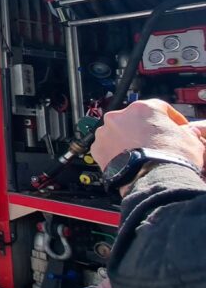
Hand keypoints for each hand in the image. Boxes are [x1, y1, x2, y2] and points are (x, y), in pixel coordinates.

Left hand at [90, 99, 204, 171]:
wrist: (154, 180)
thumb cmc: (171, 159)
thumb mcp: (190, 140)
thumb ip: (184, 131)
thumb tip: (185, 133)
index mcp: (144, 108)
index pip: (158, 107)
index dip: (168, 118)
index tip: (172, 126)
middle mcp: (120, 116)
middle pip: (134, 120)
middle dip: (143, 130)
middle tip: (152, 142)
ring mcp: (105, 132)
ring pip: (117, 132)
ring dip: (126, 140)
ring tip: (138, 154)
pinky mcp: (97, 148)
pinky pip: (106, 147)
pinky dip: (114, 152)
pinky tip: (126, 161)